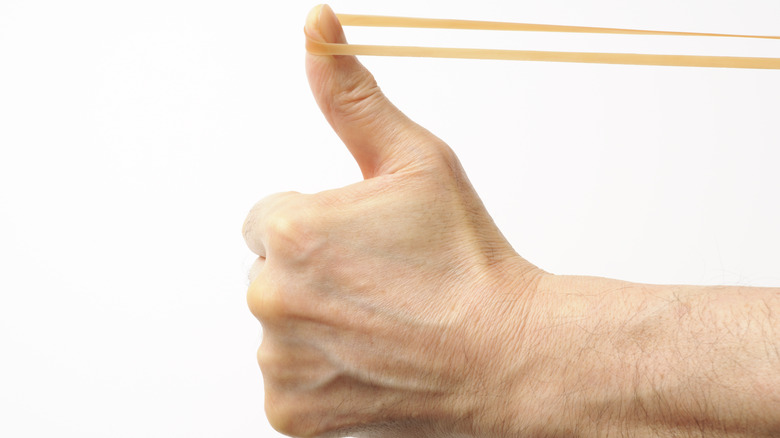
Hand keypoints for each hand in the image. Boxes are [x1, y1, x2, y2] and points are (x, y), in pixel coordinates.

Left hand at [243, 5, 541, 436]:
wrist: (510, 355)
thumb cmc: (467, 261)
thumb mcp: (415, 162)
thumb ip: (351, 97)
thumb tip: (315, 27)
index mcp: (289, 232)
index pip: (269, 219)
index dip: (319, 229)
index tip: (364, 248)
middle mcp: (270, 298)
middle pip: (270, 273)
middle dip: (313, 275)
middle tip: (380, 287)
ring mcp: (280, 363)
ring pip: (281, 328)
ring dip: (318, 325)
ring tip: (381, 327)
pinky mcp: (292, 412)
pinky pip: (288, 383)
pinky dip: (320, 376)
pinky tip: (371, 364)